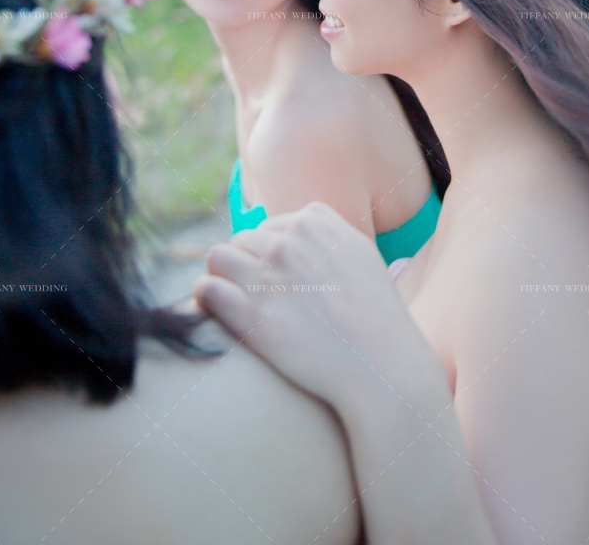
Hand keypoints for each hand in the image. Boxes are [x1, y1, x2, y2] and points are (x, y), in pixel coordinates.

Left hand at [193, 201, 441, 417]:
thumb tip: (298, 231)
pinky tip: (216, 313)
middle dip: (246, 266)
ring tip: (231, 302)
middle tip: (256, 298)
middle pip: (243, 241)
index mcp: (315, 222)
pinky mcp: (252, 314)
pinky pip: (207, 288)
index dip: (270, 255)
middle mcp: (289, 242)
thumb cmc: (376, 317)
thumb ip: (327, 235)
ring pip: (218, 258)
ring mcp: (269, 276)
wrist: (382, 365)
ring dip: (222, 277)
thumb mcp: (360, 255)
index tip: (277, 281)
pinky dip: (206, 298)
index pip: (269, 226)